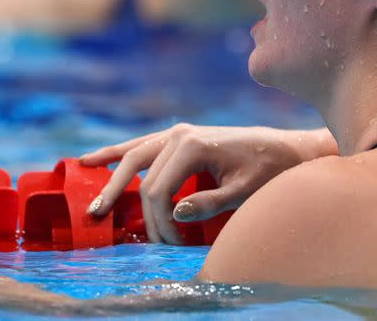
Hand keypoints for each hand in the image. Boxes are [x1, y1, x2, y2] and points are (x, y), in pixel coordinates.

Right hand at [80, 125, 336, 243]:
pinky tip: (93, 161)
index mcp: (193, 146)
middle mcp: (180, 135)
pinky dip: (117, 153)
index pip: (159, 189)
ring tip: (92, 203)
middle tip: (120, 230)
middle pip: (142, 175)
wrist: (284, 148)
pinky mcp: (179, 136)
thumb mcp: (243, 190)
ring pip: (134, 156)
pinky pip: (142, 146)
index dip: (158, 221)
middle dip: (133, 206)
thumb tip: (175, 215)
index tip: (170, 244)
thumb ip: (210, 203)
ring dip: (111, 178)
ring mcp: (178, 133)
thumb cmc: (268, 170)